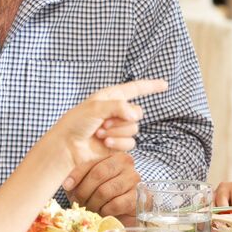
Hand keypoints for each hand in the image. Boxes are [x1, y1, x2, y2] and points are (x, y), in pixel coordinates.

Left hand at [47, 79, 167, 166]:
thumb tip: (135, 115)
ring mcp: (117, 128)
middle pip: (137, 113)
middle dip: (122, 119)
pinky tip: (104, 143)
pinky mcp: (117, 144)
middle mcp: (116, 112)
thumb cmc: (75, 124)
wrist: (66, 146)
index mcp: (111, 97)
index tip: (165, 85)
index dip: (151, 86)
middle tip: (103, 123)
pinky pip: (130, 142)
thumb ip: (119, 106)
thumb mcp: (95, 107)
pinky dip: (117, 143)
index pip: (136, 88)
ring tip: (99, 134)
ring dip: (117, 132)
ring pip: (134, 129)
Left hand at [65, 153, 138, 216]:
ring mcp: (134, 179)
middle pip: (98, 174)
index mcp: (113, 155)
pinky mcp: (137, 197)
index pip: (91, 162)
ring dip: (93, 203)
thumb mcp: (88, 183)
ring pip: (105, 191)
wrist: (125, 211)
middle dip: (84, 191)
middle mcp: (126, 163)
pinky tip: (103, 212)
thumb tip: (66, 183)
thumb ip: (78, 178)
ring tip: (90, 209)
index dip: (76, 175)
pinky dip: (105, 211)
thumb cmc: (104, 194)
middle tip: (78, 202)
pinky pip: (115, 204)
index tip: (67, 186)